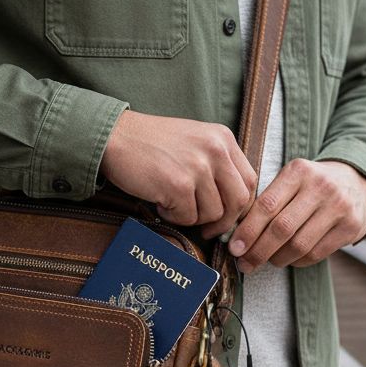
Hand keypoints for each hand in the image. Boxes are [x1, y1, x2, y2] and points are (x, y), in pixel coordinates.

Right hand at [99, 110, 256, 232]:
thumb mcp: (195, 141)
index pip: (250, 180)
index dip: (240, 206)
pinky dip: (173, 217)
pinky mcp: (179, 185)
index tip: (226, 217)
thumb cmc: (151, 143)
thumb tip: (234, 205)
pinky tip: (160, 202)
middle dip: (224, 222)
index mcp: (223, 138)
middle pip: (239, 201)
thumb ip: (217, 164)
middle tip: (207, 229)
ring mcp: (198, 167)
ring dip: (193, 217)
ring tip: (173, 204)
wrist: (116, 136)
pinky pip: (188, 218)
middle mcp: (215, 150)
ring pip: (213, 213)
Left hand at [203, 158, 365, 272]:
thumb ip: (267, 201)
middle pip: (282, 228)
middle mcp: (321, 186)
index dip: (247, 230)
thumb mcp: (291, 180)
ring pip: (299, 245)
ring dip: (277, 259)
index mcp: (298, 171)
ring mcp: (339, 206)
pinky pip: (316, 254)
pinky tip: (288, 258)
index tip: (234, 248)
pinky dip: (297, 261)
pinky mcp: (352, 226)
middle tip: (245, 264)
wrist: (355, 181)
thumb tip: (236, 236)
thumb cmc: (310, 185)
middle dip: (258, 251)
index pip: (267, 205)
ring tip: (266, 261)